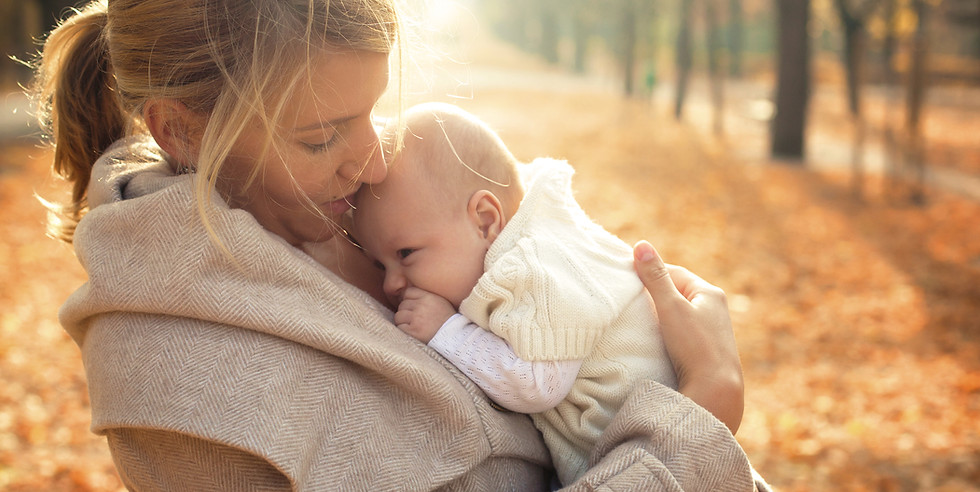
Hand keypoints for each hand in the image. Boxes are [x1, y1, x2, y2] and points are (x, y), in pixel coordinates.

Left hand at [394, 287, 456, 343]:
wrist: (453, 338)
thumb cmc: (447, 320)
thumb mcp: (440, 302)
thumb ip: (425, 296)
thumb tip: (405, 294)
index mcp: (428, 297)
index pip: (408, 292)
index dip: (408, 299)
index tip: (412, 306)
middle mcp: (421, 306)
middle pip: (402, 304)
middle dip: (406, 311)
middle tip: (415, 319)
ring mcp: (416, 319)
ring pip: (398, 316)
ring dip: (403, 321)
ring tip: (413, 326)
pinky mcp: (412, 331)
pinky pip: (399, 327)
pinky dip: (403, 330)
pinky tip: (412, 332)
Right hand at [633, 240, 743, 433]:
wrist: (717, 390)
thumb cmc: (694, 345)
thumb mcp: (670, 307)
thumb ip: (655, 277)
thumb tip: (641, 244)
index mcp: (710, 292)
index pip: (674, 273)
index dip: (650, 273)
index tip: (627, 280)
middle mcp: (716, 308)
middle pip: (677, 293)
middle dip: (654, 295)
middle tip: (630, 301)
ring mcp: (713, 330)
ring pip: (680, 313)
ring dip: (661, 315)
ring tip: (640, 321)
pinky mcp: (708, 349)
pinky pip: (683, 331)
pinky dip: (669, 331)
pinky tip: (657, 340)